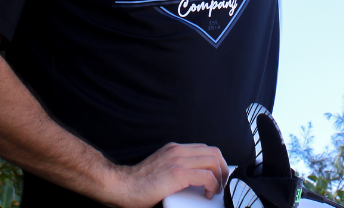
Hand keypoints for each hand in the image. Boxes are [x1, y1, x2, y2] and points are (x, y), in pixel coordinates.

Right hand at [96, 142, 228, 207]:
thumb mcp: (161, 169)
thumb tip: (196, 180)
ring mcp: (178, 161)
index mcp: (174, 149)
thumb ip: (177, 168)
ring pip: (214, 162)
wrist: (120, 187)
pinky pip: (207, 176)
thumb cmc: (137, 184)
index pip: (205, 149)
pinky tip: (207, 194)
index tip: (218, 175)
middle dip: (223, 168)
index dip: (216, 162)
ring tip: (216, 190)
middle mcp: (178, 151)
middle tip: (222, 183)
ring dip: (220, 177)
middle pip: (214, 152)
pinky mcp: (178, 174)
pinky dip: (213, 185)